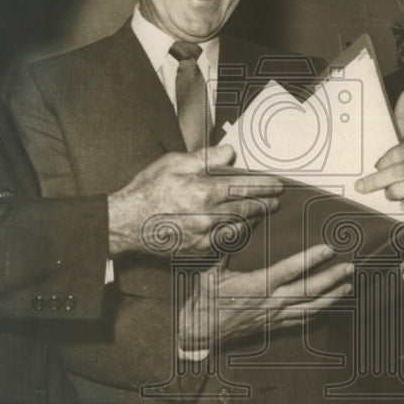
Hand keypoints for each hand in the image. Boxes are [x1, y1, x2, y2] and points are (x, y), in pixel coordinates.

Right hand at [106, 145, 282, 255]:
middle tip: (276, 202)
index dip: (264, 186)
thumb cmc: (147, 189)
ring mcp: (203, 237)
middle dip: (264, 205)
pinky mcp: (196, 251)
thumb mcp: (173, 163)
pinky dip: (234, 235)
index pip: (244, 188)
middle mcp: (208, 217)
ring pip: (238, 228)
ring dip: (252, 220)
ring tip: (260, 213)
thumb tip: (229, 152)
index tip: (278, 185)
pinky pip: (223, 244)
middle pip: (246, 210)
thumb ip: (205, 158)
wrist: (125, 223)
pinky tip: (238, 229)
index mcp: (204, 192)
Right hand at [177, 244, 351, 351]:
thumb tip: (230, 227)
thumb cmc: (205, 301)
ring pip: (310, 307)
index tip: (328, 249)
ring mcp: (274, 315)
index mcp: (257, 285)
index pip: (290, 270)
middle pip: (308, 290)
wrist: (201, 332)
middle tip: (350, 268)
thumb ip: (224, 251)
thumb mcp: (211, 272)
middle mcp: (270, 301)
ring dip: (331, 297)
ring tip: (348, 286)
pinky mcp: (273, 325)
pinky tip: (329, 306)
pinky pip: (301, 320)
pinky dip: (318, 312)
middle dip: (331, 279)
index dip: (311, 259)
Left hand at [354, 91, 403, 216]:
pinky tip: (403, 207)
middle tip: (363, 187)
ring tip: (388, 197)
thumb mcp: (398, 151)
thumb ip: (401, 122)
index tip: (372, 167)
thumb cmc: (402, 178)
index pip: (402, 150)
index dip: (383, 160)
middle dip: (380, 179)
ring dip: (395, 192)